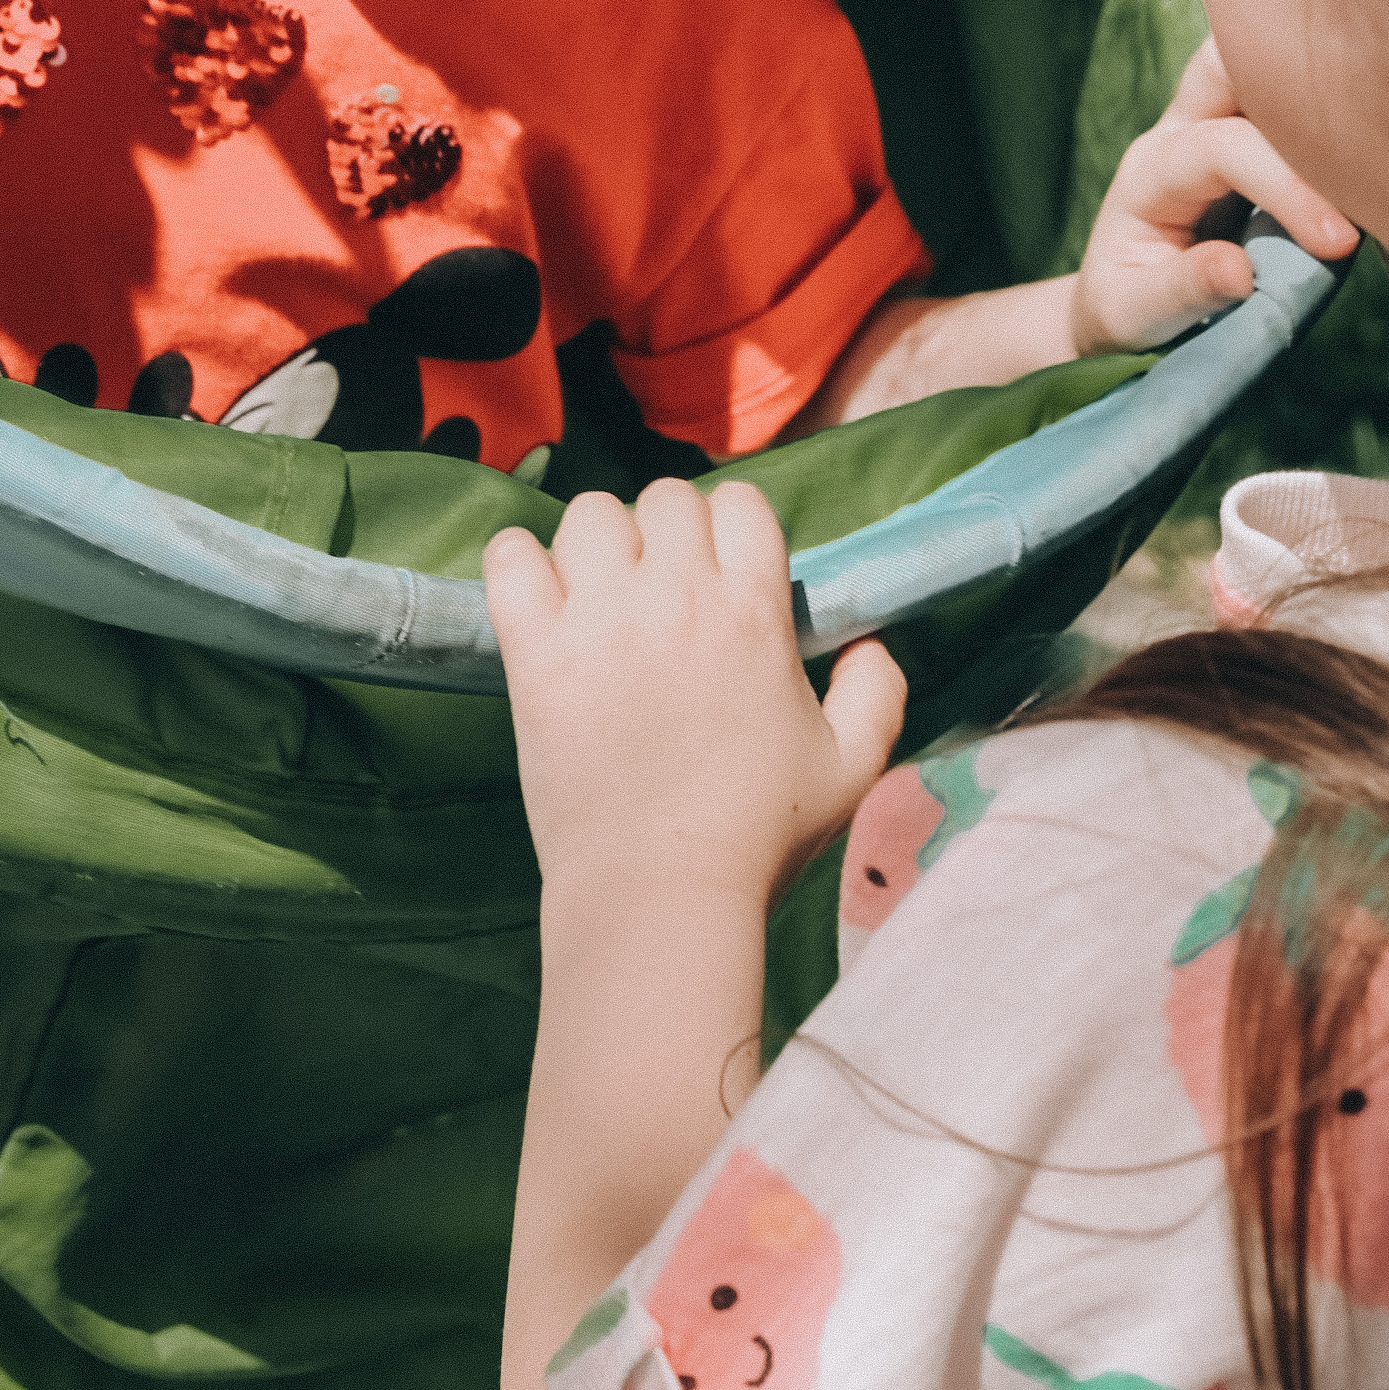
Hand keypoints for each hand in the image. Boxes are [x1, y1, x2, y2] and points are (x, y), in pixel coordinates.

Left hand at [484, 480, 904, 915]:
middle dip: (664, 534)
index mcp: (752, 611)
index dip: (731, 529)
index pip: (740, 502)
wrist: (661, 890)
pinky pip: (511, 558)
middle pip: (662, 498)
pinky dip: (519, 564)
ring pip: (587, 514)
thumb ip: (877, 692)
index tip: (721, 574)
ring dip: (595, 545)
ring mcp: (598, 618)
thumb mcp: (853, 766)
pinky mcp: (535, 651)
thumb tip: (871, 643)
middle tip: (658, 592)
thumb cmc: (759, 835)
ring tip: (598, 598)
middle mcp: (675, 596)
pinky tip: (537, 601)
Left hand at [1066, 36, 1356, 355]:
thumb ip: (1184, 290)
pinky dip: (1324, 114)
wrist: (1119, 304)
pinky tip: (1365, 147)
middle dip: (1289, 83)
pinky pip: (1284, 103)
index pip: (1224, 149)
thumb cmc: (1125, 310)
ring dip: (1309, 89)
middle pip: (1224, 67)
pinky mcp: (1247, 141)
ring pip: (1253, 69)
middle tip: (1360, 138)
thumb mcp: (1135, 314)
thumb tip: (1240, 271)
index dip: (1286, 185)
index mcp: (1151, 173)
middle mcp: (1178, 133)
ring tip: (1370, 138)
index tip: (1339, 242)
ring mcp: (1210, 127)